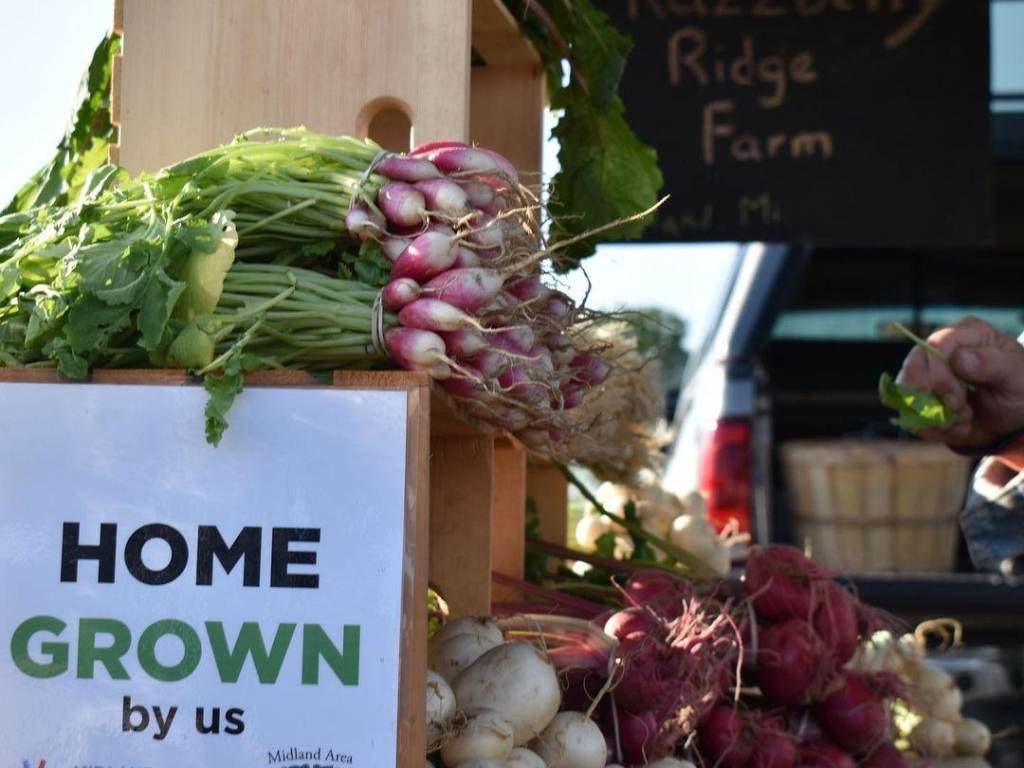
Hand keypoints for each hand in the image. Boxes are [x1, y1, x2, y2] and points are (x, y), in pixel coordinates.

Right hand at [896, 316, 1023, 446]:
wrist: (1013, 417)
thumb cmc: (1019, 387)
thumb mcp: (1016, 375)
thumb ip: (992, 363)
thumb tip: (959, 358)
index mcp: (966, 333)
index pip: (936, 344)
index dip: (940, 374)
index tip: (957, 400)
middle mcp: (939, 347)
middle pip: (914, 367)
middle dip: (935, 399)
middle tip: (963, 413)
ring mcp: (925, 370)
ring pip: (905, 391)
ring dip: (932, 415)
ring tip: (962, 422)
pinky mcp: (918, 394)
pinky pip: (907, 411)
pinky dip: (929, 426)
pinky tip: (953, 427)